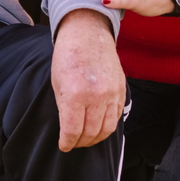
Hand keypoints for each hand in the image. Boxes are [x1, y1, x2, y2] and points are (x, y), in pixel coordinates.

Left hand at [51, 8, 125, 150]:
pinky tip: (98, 127)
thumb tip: (68, 130)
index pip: (72, 130)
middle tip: (74, 143)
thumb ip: (64, 108)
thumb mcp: (57, 83)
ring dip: (95, 138)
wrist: (88, 34)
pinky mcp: (121, 90)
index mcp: (75, 94)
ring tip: (86, 139)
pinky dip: (107, 126)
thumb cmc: (67, 57)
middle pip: (91, 132)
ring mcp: (112, 93)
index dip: (67, 142)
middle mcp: (96, 96)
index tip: (64, 146)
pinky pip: (116, 117)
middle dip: (80, 142)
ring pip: (107, 129)